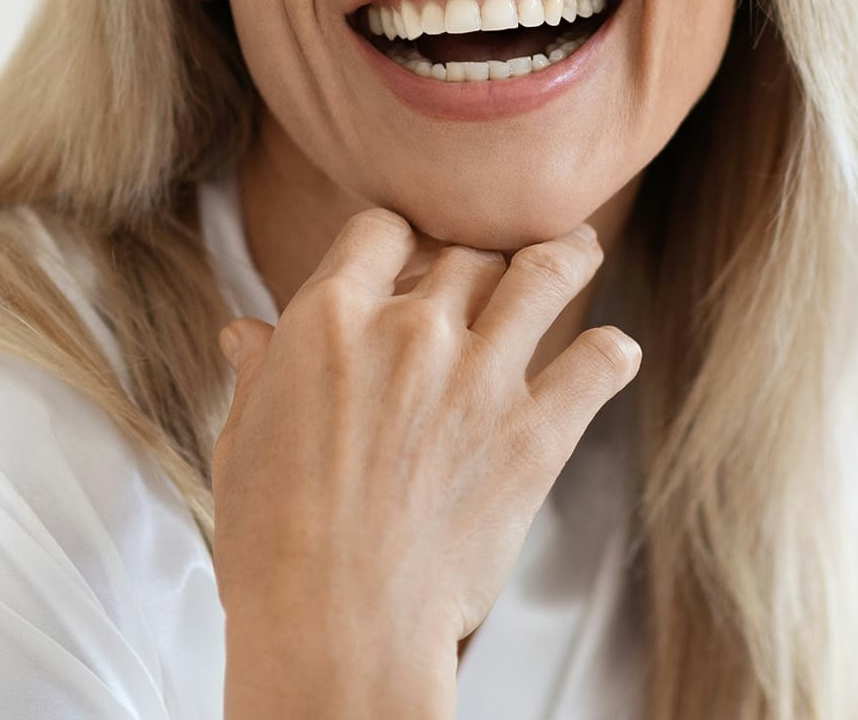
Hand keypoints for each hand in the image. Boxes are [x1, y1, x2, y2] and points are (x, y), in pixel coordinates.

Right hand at [211, 209, 640, 663]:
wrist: (335, 628)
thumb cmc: (273, 543)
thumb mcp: (243, 442)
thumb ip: (258, 373)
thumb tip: (245, 333)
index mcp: (332, 317)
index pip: (381, 228)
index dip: (399, 236)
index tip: (411, 252)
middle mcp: (411, 328)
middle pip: (465, 251)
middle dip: (476, 255)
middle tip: (492, 265)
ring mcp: (479, 376)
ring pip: (542, 275)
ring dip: (565, 254)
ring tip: (579, 247)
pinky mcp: (534, 433)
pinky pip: (594, 364)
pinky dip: (611, 352)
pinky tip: (615, 351)